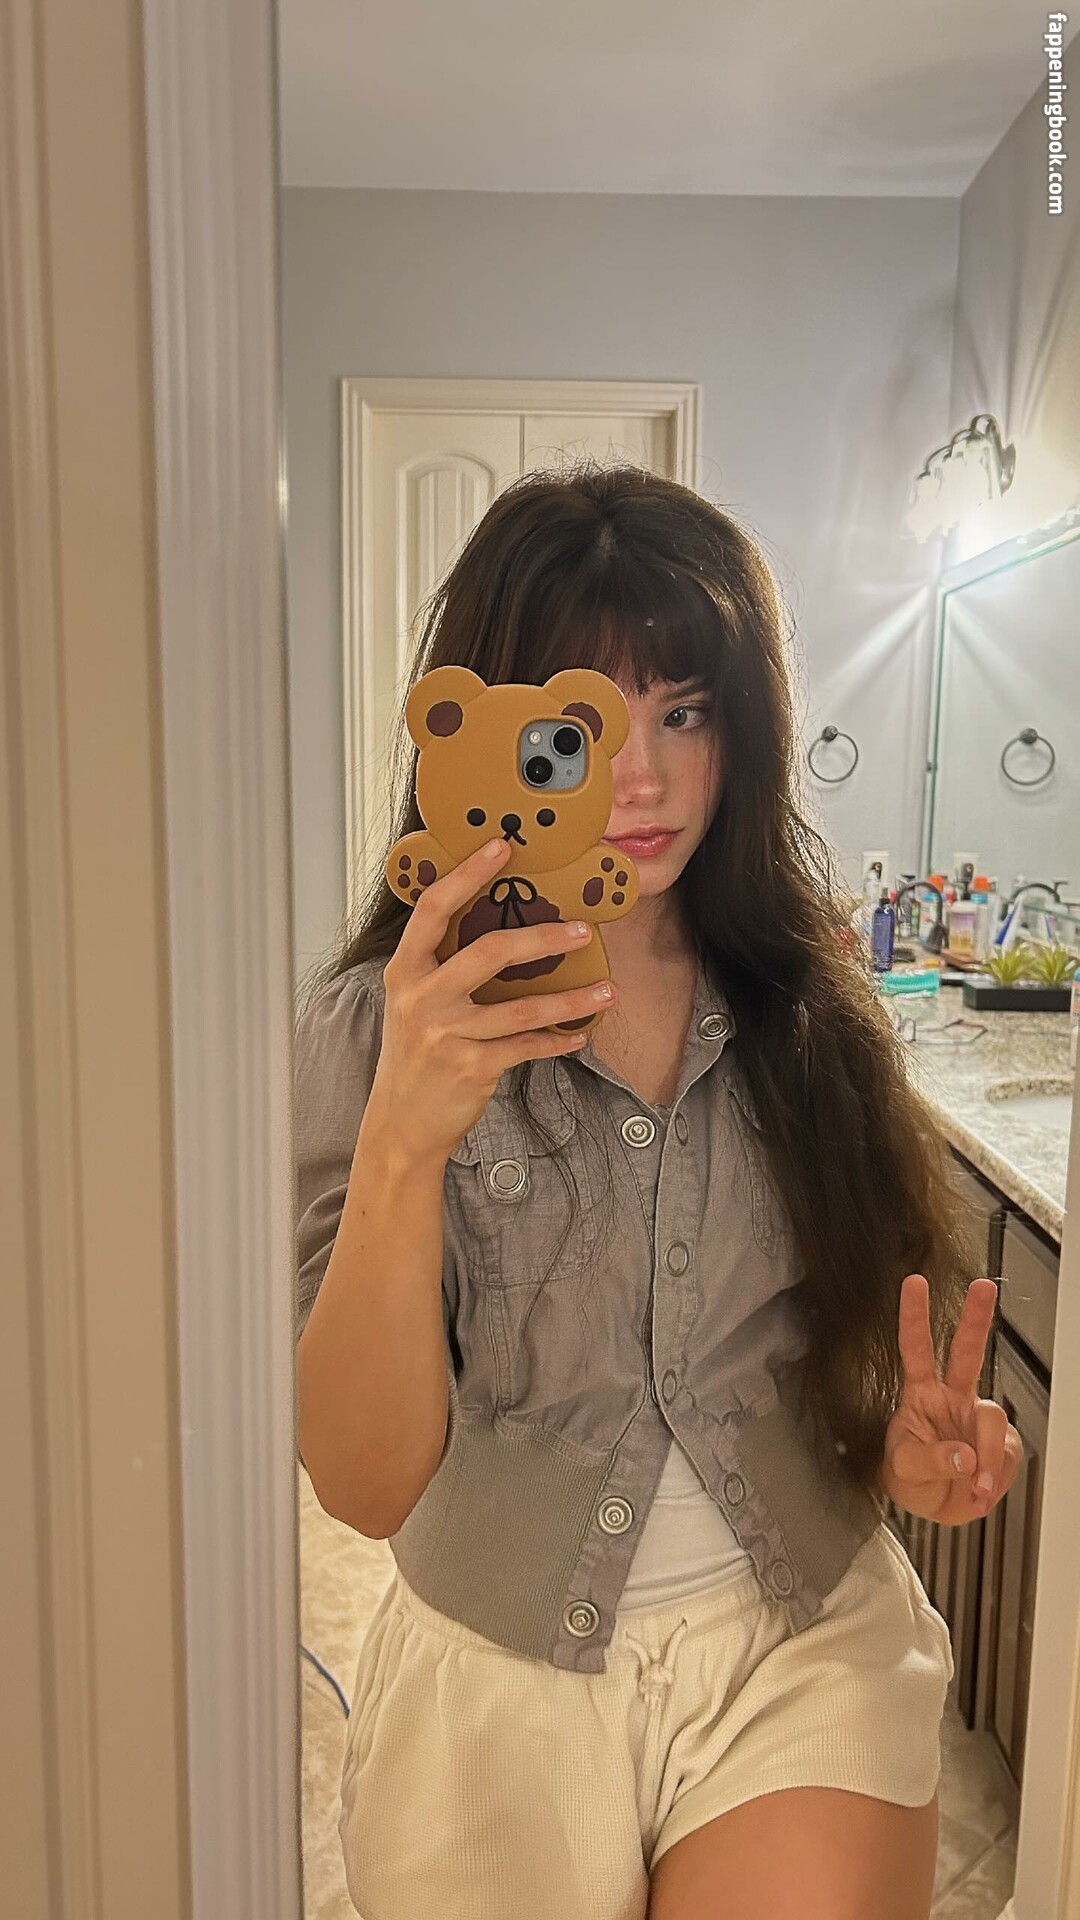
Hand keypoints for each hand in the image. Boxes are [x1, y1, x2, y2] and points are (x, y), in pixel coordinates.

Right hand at [371, 836, 615, 1164]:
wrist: (398, 1123)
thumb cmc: (414, 1054)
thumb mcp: (412, 1002)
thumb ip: (441, 966)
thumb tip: (498, 926)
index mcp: (405, 971)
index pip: (434, 909)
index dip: (467, 874)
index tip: (501, 847)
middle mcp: (422, 997)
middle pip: (489, 951)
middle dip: (542, 936)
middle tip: (582, 929)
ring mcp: (446, 1034)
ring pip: (521, 1007)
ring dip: (571, 998)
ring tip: (607, 990)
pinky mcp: (471, 1067)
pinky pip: (527, 1046)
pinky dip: (559, 1039)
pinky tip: (580, 1033)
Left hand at [880, 1273, 1023, 1526]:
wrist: (933, 1507)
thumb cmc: (911, 1479)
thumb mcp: (905, 1471)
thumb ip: (931, 1461)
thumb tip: (964, 1456)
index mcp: (920, 1395)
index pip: (916, 1350)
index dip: (914, 1317)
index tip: (915, 1284)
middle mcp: (951, 1398)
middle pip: (967, 1352)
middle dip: (976, 1318)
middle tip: (982, 1288)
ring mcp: (976, 1418)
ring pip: (992, 1417)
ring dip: (987, 1456)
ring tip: (976, 1486)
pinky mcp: (999, 1443)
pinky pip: (1006, 1453)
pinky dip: (996, 1476)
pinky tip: (983, 1489)